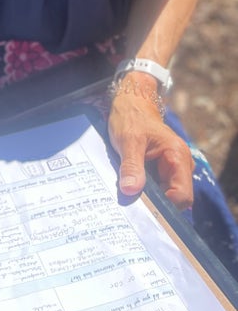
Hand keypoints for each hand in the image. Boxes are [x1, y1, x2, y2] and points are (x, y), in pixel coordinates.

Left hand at [108, 84, 193, 209]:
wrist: (131, 103)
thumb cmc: (131, 118)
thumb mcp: (127, 140)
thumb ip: (131, 166)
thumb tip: (130, 191)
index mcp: (178, 156)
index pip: (182, 195)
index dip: (165, 205)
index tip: (143, 207)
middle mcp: (181, 164)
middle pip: (176, 199)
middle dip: (156, 203)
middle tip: (132, 203)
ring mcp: (174, 168)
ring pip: (166, 195)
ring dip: (150, 197)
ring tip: (130, 193)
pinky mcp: (164, 170)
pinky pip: (159, 188)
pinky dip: (146, 191)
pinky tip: (132, 187)